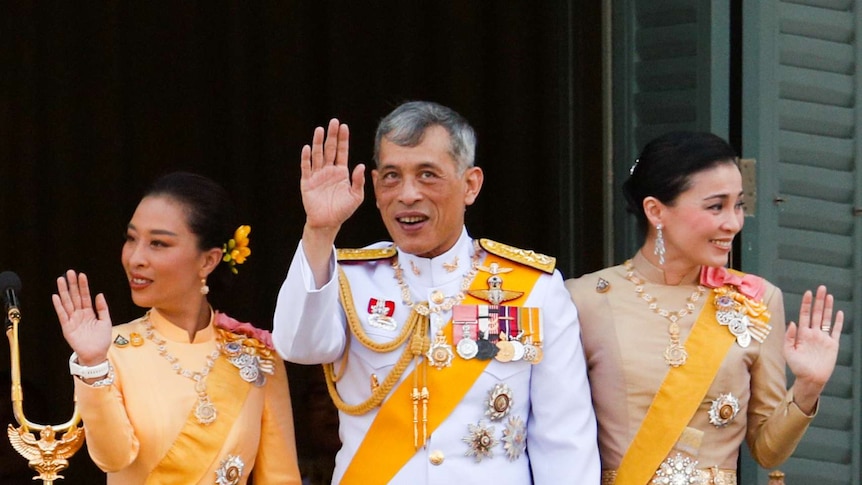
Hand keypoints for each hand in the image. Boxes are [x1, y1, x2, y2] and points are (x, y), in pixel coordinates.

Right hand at [52, 270, 112, 365]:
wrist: (96, 355)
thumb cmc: (102, 340)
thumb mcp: (106, 322)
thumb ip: (102, 308)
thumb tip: (99, 294)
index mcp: (89, 312)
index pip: (85, 296)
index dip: (83, 285)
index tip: (81, 275)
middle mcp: (80, 314)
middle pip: (75, 296)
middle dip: (72, 284)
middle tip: (69, 272)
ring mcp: (73, 320)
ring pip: (67, 302)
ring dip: (64, 291)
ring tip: (61, 280)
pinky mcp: (67, 327)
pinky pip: (62, 314)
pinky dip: (59, 306)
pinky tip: (56, 296)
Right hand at [300, 118, 365, 232]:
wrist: (327, 223)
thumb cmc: (343, 211)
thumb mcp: (356, 197)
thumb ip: (358, 182)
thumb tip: (361, 166)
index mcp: (341, 173)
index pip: (342, 152)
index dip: (343, 140)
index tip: (344, 127)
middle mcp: (329, 171)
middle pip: (330, 149)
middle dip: (332, 136)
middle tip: (333, 122)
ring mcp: (317, 175)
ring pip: (318, 155)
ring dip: (318, 143)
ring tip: (320, 130)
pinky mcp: (307, 183)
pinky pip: (306, 168)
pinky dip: (306, 158)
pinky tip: (308, 148)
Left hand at [784, 285, 842, 410]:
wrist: (810, 379)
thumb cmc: (797, 367)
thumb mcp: (788, 351)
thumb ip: (789, 337)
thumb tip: (793, 322)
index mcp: (802, 334)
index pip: (805, 315)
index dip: (807, 304)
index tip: (808, 293)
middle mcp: (813, 333)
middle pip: (817, 313)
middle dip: (819, 300)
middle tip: (821, 288)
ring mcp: (824, 338)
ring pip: (827, 319)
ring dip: (828, 307)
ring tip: (829, 296)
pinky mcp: (832, 345)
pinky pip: (836, 331)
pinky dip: (838, 322)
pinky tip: (839, 312)